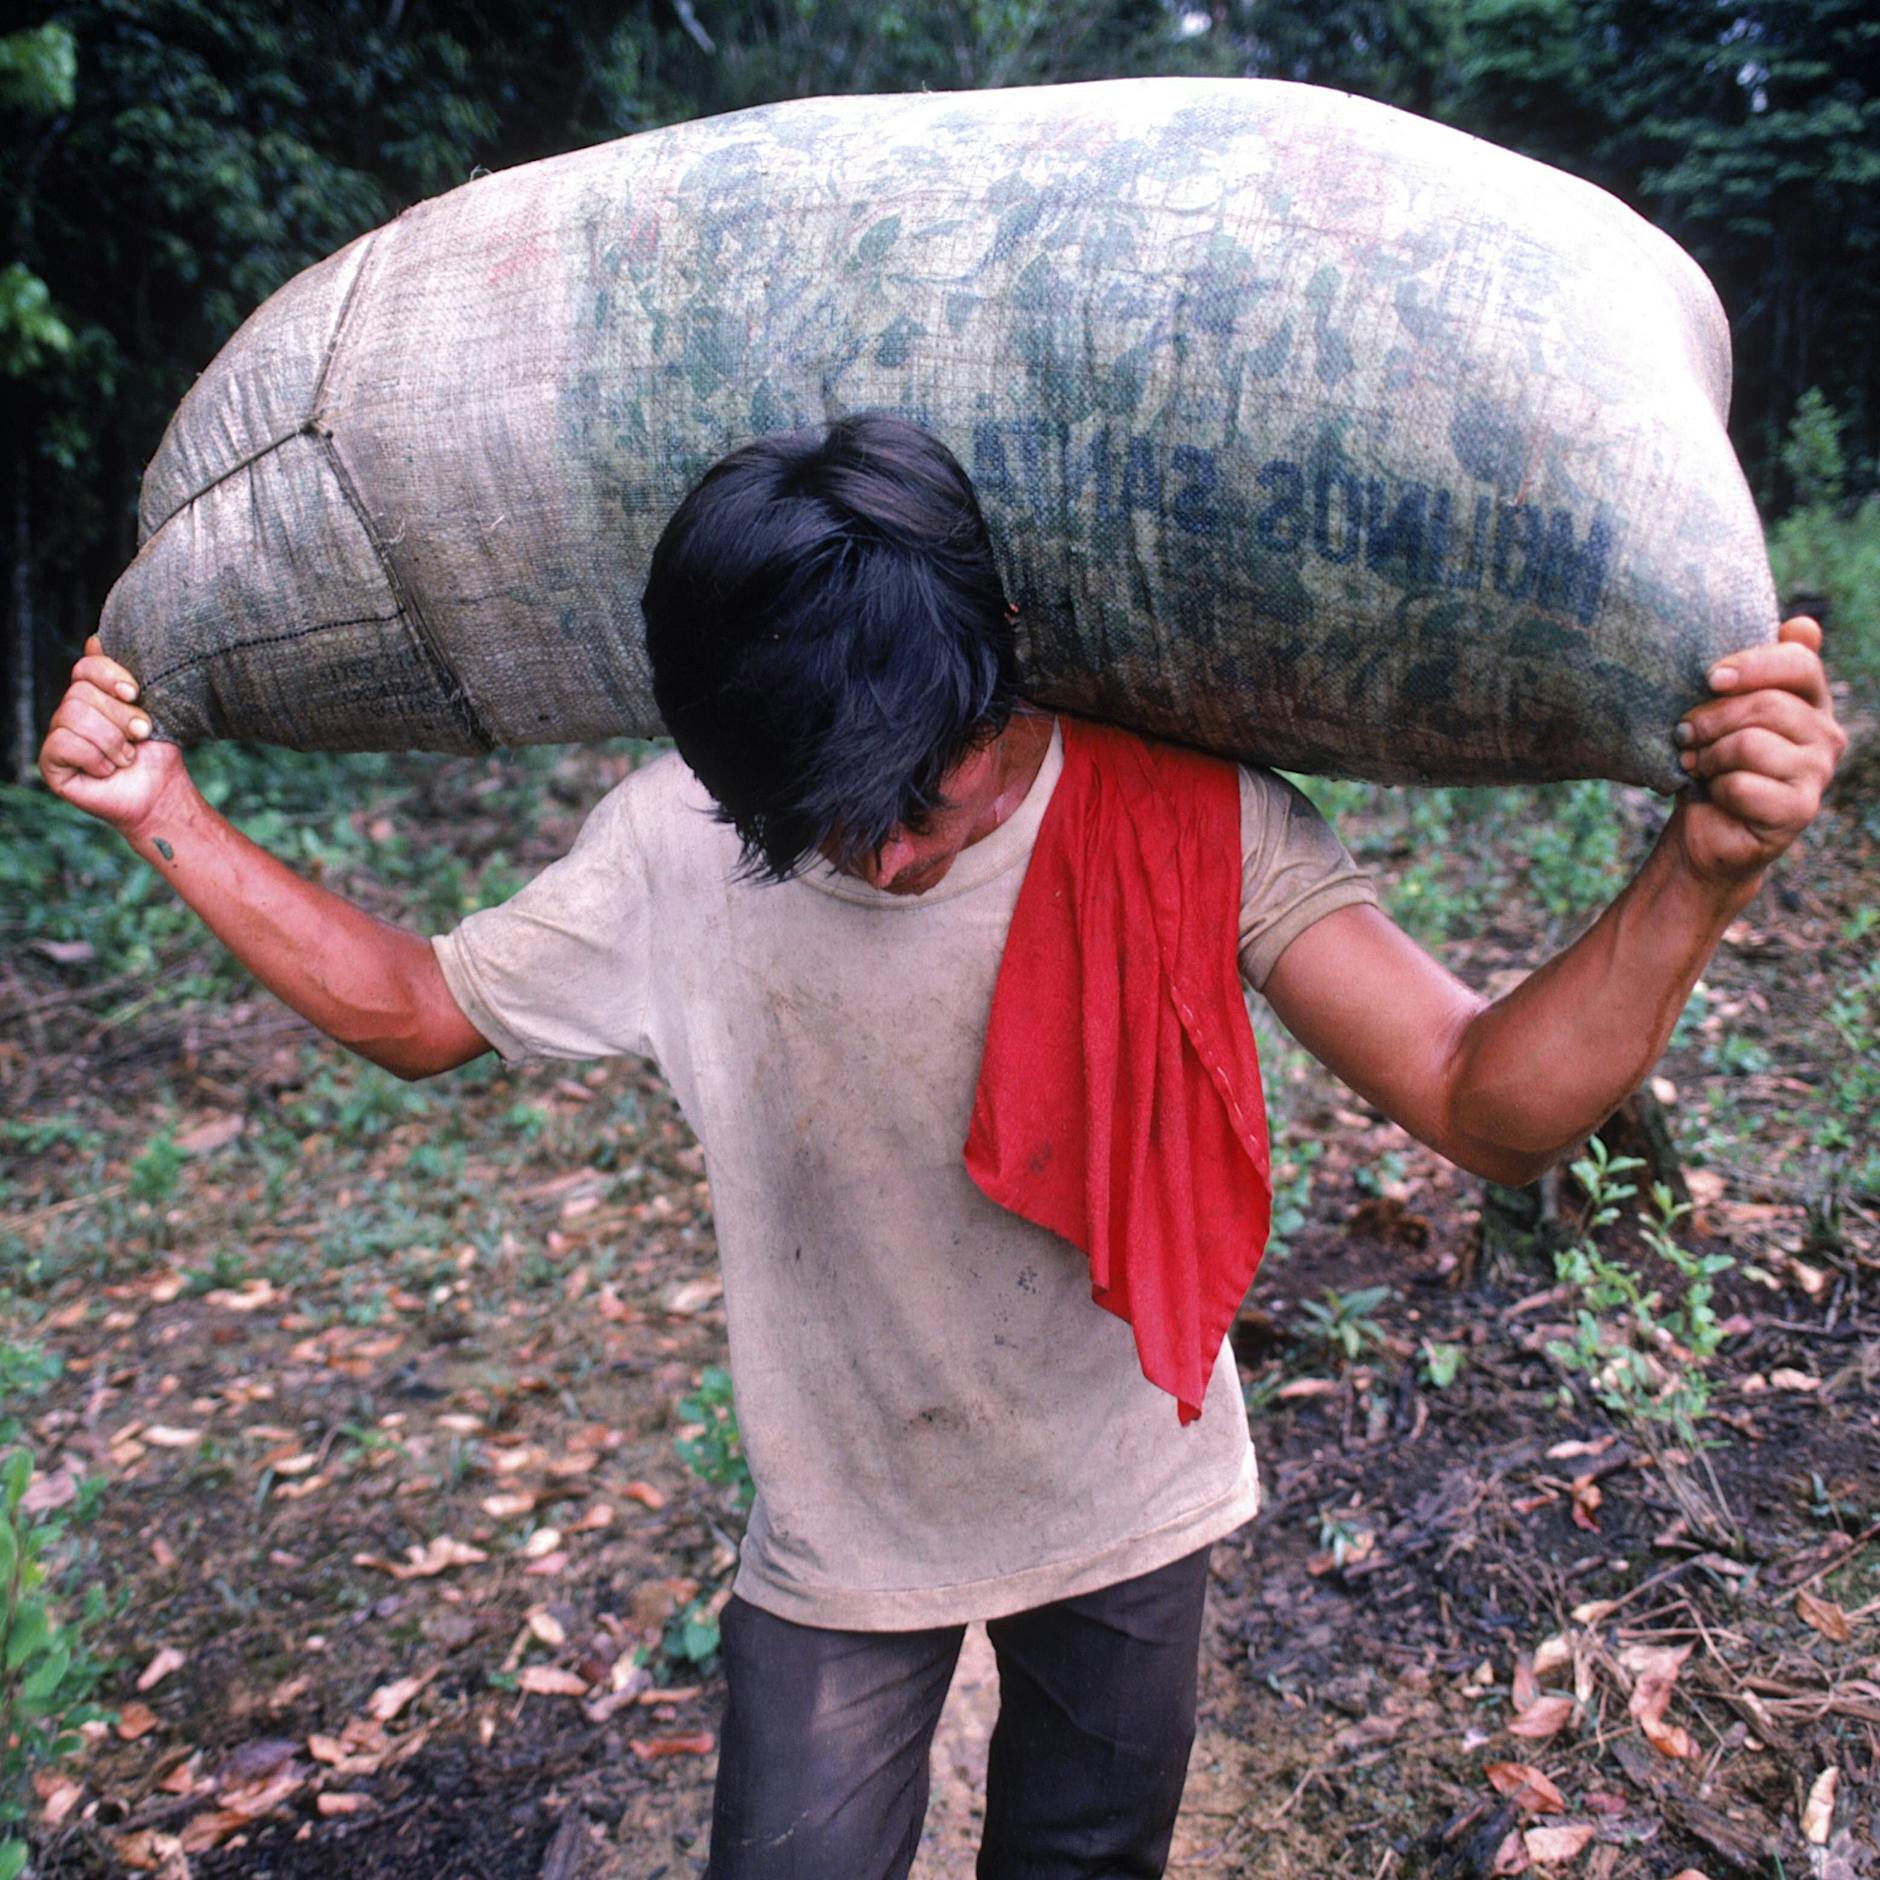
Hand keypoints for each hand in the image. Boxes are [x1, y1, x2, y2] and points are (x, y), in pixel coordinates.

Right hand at [38, 636, 192, 839]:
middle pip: (80, 692)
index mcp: (93, 694)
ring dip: (111, 740)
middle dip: (119, 716)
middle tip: (140, 735)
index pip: (85, 666)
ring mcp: (57, 736)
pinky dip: (94, 758)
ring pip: (73, 715)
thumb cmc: (157, 751)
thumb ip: (127, 677)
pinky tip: (107, 770)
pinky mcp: (50, 763)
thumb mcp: (150, 708)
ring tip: (127, 757)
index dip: (109, 675)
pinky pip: (63, 744)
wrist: (161, 793)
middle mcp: (70, 711)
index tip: (136, 694)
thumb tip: (95, 639)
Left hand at [1671, 616, 1844, 888]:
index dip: (1752, 665)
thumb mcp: (1723, 708)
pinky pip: (1742, 786)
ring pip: (1749, 745)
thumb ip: (1754, 670)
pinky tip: (1714, 794)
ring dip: (1708, 757)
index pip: (1799, 661)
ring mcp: (1818, 773)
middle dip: (1710, 719)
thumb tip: (1804, 624)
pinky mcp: (1800, 810)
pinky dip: (1715, 789)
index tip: (1709, 678)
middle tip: (1684, 736)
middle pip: (1765, 705)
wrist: (1703, 830)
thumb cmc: (1711, 762)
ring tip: (1697, 766)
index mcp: (1811, 699)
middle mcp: (1826, 733)